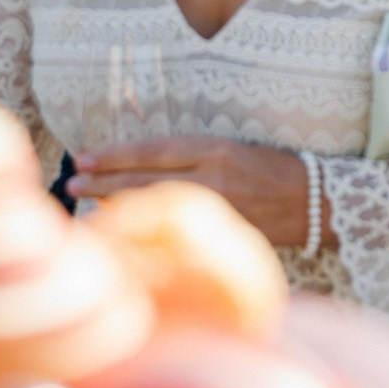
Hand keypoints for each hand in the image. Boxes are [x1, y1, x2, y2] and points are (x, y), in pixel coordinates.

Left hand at [68, 136, 312, 247]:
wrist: (317, 203)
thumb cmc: (274, 170)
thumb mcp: (235, 151)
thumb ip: (193, 160)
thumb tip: (139, 170)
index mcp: (216, 149)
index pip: (154, 151)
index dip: (115, 155)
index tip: (83, 157)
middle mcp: (214, 177)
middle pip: (147, 180)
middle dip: (104, 182)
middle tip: (71, 183)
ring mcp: (217, 210)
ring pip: (157, 208)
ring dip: (118, 208)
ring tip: (84, 207)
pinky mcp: (221, 237)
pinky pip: (174, 234)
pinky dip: (146, 231)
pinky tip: (122, 232)